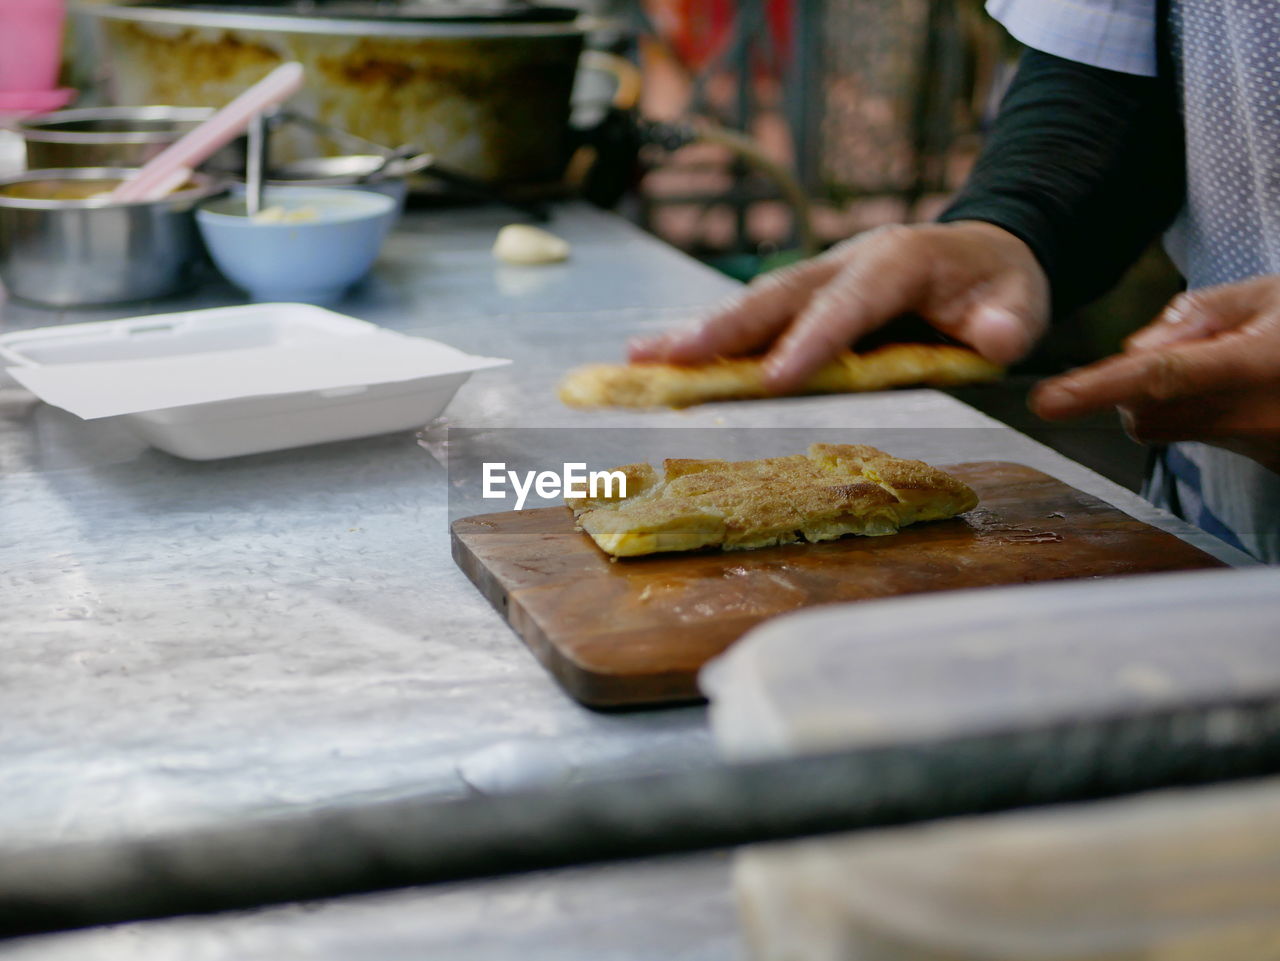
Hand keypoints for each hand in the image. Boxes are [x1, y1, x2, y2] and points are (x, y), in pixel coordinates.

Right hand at [628, 221, 1049, 391]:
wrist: (981, 254)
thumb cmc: (996, 285)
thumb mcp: (1022, 302)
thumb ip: (1010, 322)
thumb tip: (994, 338)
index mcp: (898, 261)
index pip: (849, 303)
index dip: (810, 340)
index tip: (773, 380)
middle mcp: (845, 261)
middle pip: (778, 294)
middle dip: (725, 328)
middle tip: (673, 359)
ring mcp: (819, 276)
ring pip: (753, 304)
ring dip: (699, 332)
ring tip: (640, 360)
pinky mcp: (803, 298)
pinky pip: (752, 318)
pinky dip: (708, 338)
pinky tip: (660, 360)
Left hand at [1031, 276, 1279, 472]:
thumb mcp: (1271, 293)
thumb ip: (1197, 317)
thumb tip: (1136, 351)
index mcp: (1262, 363)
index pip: (1160, 377)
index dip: (1096, 389)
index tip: (1047, 401)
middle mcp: (1262, 416)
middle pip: (1147, 417)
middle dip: (1133, 390)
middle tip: (1177, 353)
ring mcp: (1268, 449)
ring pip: (1171, 433)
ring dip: (1168, 403)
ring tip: (1225, 367)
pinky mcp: (1273, 466)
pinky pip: (1208, 441)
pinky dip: (1207, 416)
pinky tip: (1250, 392)